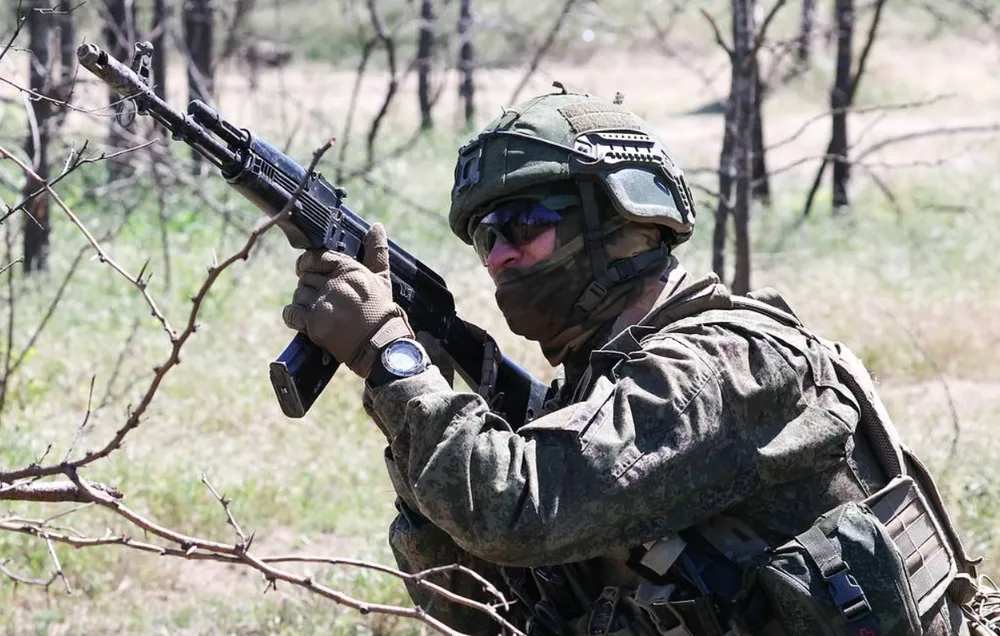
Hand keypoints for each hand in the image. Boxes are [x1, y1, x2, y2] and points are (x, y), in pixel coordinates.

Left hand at [282, 222, 413, 377]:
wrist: (381, 345)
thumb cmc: (382, 312)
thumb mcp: (382, 279)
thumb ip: (376, 252)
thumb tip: (377, 226)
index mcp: (349, 270)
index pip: (316, 257)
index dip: (308, 263)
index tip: (308, 270)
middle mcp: (335, 284)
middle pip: (305, 277)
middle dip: (309, 286)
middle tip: (319, 296)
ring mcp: (323, 303)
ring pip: (298, 294)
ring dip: (303, 302)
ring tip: (316, 310)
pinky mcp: (314, 324)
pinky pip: (291, 313)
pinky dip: (292, 316)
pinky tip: (303, 320)